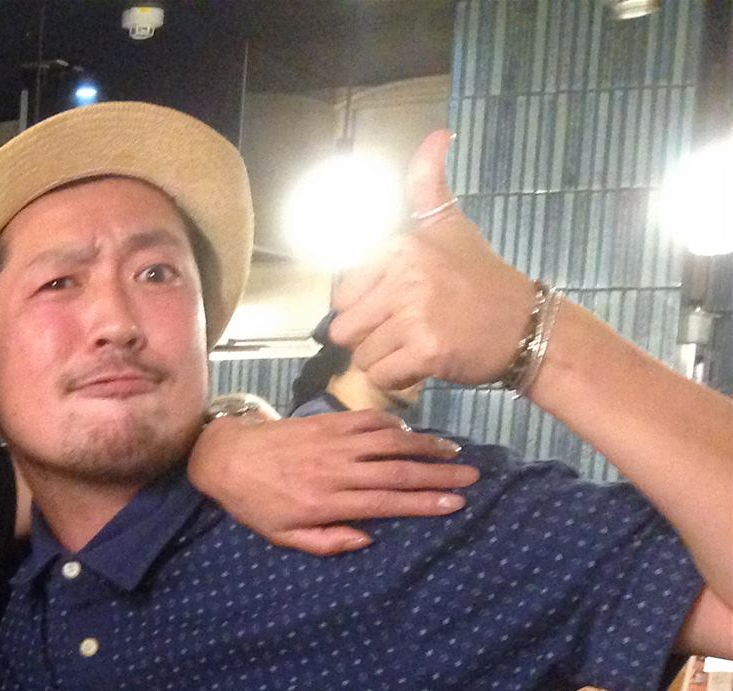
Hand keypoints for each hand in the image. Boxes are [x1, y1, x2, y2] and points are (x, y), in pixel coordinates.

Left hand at [190, 410, 478, 555]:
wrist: (226, 458)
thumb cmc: (255, 503)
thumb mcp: (283, 536)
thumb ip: (326, 542)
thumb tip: (368, 539)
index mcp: (327, 502)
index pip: (387, 502)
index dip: (424, 502)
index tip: (455, 503)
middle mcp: (336, 470)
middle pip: (398, 470)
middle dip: (439, 474)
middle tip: (471, 476)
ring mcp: (333, 442)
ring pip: (390, 441)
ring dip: (425, 445)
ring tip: (452, 451)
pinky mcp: (327, 422)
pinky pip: (368, 420)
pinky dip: (394, 424)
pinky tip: (411, 432)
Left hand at [328, 130, 539, 390]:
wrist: (525, 326)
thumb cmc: (480, 281)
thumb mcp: (451, 227)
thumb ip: (429, 186)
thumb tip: (437, 134)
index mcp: (401, 248)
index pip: (342, 295)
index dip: (366, 308)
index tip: (401, 303)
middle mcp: (406, 277)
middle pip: (345, 329)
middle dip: (370, 338)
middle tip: (410, 329)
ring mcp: (416, 314)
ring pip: (362, 357)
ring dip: (386, 359)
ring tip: (421, 343)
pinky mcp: (426, 350)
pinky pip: (380, 377)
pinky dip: (398, 379)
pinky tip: (426, 362)